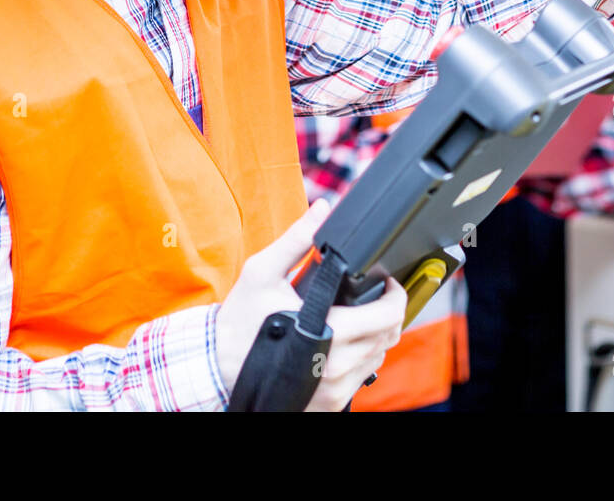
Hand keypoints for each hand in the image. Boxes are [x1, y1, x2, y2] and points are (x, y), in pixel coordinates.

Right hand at [214, 199, 405, 410]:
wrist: (218, 370)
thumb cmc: (241, 322)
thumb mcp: (262, 273)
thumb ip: (297, 240)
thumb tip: (322, 209)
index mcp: (326, 332)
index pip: (386, 316)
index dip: (395, 295)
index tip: (387, 282)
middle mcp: (335, 366)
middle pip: (389, 336)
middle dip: (389, 311)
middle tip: (378, 295)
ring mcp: (334, 389)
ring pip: (378, 358)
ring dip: (377, 335)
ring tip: (361, 316)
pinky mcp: (329, 403)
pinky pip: (363, 379)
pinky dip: (362, 358)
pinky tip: (346, 342)